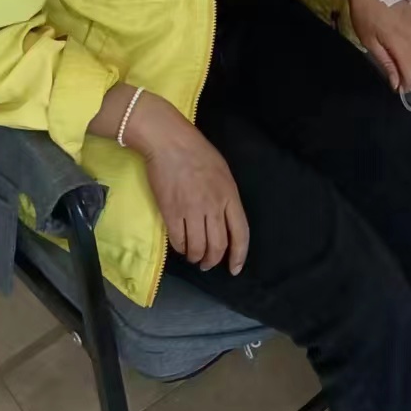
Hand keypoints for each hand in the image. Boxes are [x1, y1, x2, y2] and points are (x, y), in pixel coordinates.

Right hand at [125, 93, 248, 274]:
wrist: (169, 142)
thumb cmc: (197, 152)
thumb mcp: (222, 172)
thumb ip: (225, 196)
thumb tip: (224, 219)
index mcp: (229, 195)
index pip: (240, 233)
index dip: (239, 255)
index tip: (234, 269)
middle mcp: (213, 206)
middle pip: (218, 246)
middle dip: (213, 260)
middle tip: (207, 264)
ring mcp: (192, 211)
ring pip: (197, 248)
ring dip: (196, 258)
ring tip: (194, 257)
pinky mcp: (171, 213)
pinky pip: (178, 241)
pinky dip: (181, 248)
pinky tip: (181, 246)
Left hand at [345, 0, 410, 92]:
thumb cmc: (365, 15)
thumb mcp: (370, 43)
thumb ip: (387, 64)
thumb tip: (397, 84)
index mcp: (403, 44)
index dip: (406, 85)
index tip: (397, 88)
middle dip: (408, 73)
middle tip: (393, 73)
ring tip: (396, 56)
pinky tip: (402, 42)